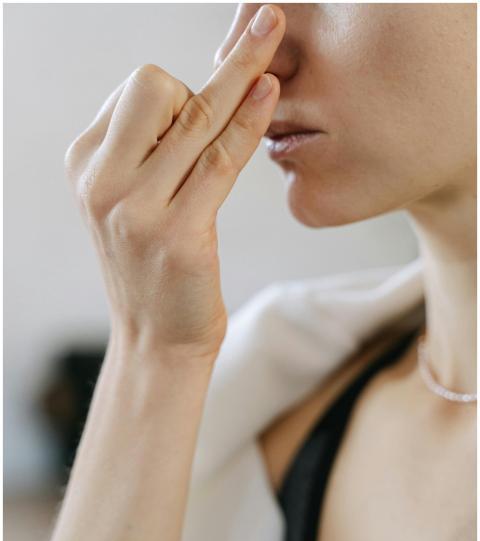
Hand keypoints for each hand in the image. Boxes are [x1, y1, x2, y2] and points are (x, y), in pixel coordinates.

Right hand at [64, 4, 285, 361]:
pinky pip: (222, 159)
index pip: (136, 90)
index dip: (180, 93)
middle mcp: (101, 180)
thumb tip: (207, 86)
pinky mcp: (177, 234)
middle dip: (201, 84)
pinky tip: (271, 90)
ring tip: (273, 29)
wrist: (158, 340)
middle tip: (225, 110)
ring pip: (197, 117)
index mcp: (85, 164)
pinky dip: (250, 120)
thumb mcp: (134, 201)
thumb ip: (151, 149)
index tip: (205, 112)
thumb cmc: (156, 266)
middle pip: (156, 86)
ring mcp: (136, 209)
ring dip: (242, 72)